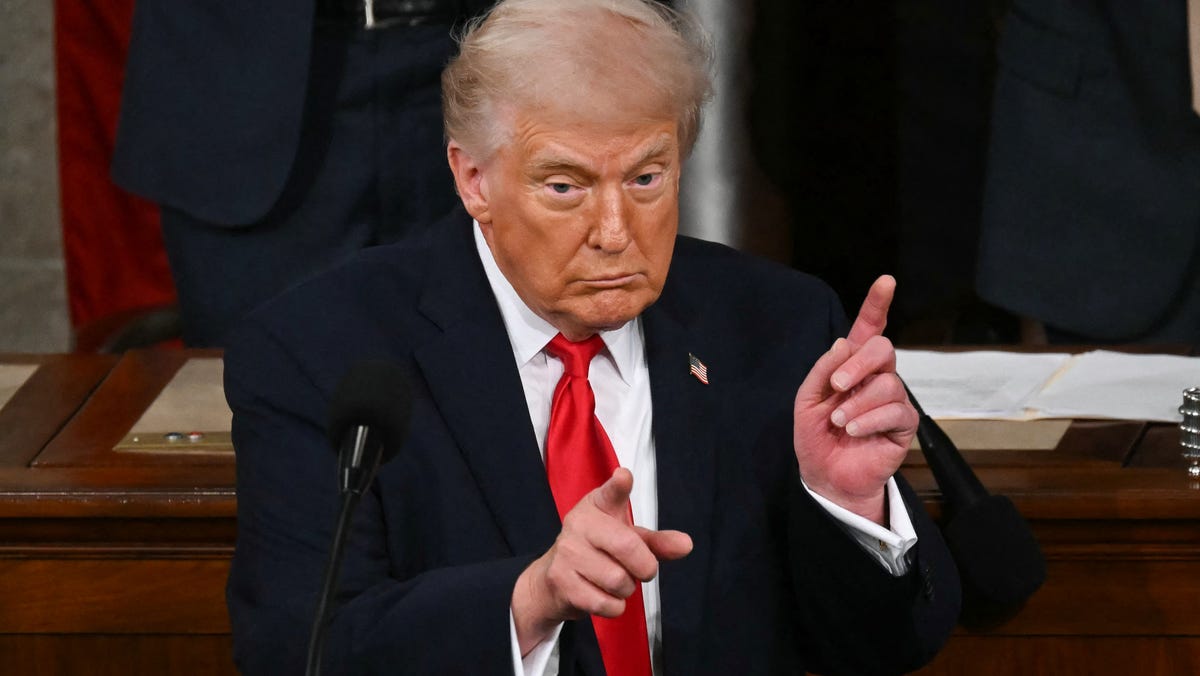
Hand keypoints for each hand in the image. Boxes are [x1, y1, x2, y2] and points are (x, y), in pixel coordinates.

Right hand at [511, 468, 692, 654]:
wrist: (553, 580)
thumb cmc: (597, 552)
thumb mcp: (627, 538)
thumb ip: (657, 542)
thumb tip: (685, 544)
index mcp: (597, 505)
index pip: (609, 493)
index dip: (618, 485)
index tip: (625, 477)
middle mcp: (579, 524)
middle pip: (628, 547)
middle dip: (645, 567)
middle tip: (641, 570)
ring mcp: (567, 553)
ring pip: (619, 581)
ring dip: (627, 590)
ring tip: (615, 582)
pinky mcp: (561, 581)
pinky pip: (605, 603)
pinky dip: (614, 607)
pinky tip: (603, 596)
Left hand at [792, 275, 916, 523]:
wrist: (825, 475)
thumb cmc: (816, 435)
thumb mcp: (807, 399)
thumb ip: (823, 370)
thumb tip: (844, 343)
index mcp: (852, 366)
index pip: (869, 329)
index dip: (877, 304)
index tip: (886, 281)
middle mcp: (876, 378)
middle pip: (883, 350)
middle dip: (859, 363)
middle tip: (836, 386)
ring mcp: (892, 400)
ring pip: (889, 383)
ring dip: (858, 402)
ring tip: (838, 421)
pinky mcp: (903, 426)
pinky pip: (895, 411)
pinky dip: (868, 419)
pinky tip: (852, 430)